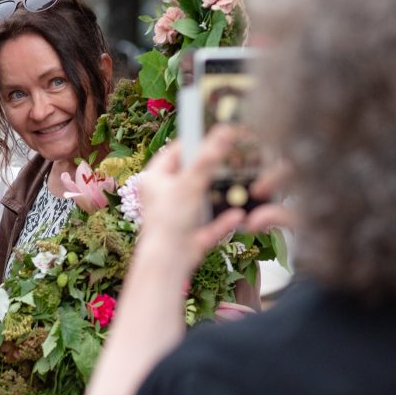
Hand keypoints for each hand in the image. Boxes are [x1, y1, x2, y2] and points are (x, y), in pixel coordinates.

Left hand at [139, 126, 293, 275]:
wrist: (168, 263)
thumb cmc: (168, 221)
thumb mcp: (190, 183)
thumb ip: (208, 158)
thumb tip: (224, 131)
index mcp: (155, 178)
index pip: (177, 151)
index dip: (197, 141)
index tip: (218, 134)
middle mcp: (165, 195)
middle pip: (193, 174)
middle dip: (213, 168)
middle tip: (234, 157)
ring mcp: (179, 215)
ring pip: (204, 199)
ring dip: (221, 194)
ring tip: (241, 181)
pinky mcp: (191, 234)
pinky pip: (212, 223)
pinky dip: (224, 220)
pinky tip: (238, 215)